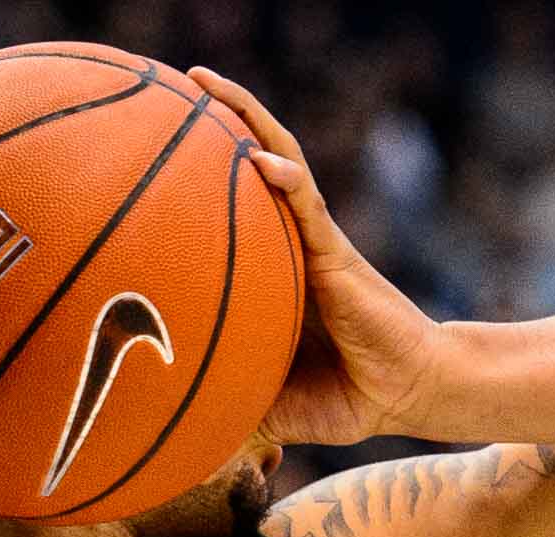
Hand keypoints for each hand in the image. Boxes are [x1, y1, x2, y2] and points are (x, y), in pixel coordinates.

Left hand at [189, 68, 444, 447]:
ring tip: (205, 85)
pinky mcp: (337, 253)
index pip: (233, 202)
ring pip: (278, 162)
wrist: (403, 393)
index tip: (151, 145)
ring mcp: (314, 241)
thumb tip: (170, 435)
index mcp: (272, 267)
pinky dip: (285, 180)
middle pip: (250, 160)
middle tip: (175, 82)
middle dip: (217, 116)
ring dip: (245, 119)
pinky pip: (308, 207)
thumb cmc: (342, 394)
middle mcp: (291, 241)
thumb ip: (225, 402)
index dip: (200, 169)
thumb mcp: (268, 400)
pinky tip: (258, 160)